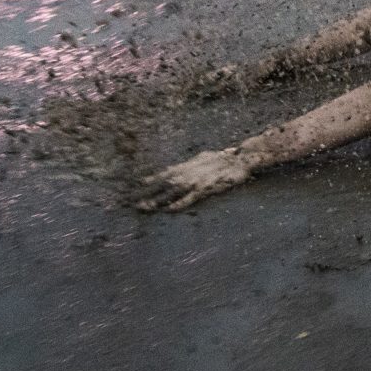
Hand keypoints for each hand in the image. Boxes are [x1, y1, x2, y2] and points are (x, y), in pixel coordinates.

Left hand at [135, 148, 251, 210]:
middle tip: (131, 202)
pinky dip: (176, 205)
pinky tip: (167, 210)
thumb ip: (189, 165)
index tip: (136, 185)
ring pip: (170, 193)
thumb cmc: (222, 159)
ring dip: (155, 201)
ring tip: (143, 208)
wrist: (239, 159)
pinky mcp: (203, 190)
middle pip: (161, 184)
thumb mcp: (202, 159)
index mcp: (186, 166)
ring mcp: (194, 182)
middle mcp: (186, 173)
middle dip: (146, 193)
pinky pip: (187, 200)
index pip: (163, 173)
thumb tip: (181, 169)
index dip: (150, 180)